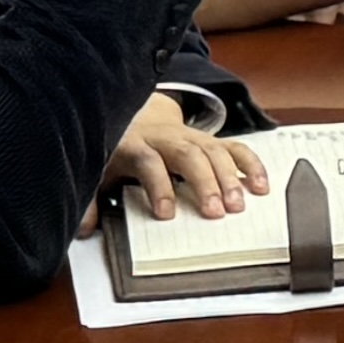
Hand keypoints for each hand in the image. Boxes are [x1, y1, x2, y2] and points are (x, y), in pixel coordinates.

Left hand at [104, 100, 266, 222]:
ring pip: (214, 151)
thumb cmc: (119, 150)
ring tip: (239, 205)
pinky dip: (250, 164)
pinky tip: (261, 185)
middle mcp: (166, 139)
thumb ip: (90, 200)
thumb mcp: (99, 170)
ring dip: (229, 178)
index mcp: (135, 145)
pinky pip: (234, 148)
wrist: (137, 115)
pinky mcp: (210, 140)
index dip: (159, 187)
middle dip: (204, 182)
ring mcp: (192, 137)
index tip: (166, 214)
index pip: (148, 162)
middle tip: (215, 211)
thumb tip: (82, 228)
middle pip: (187, 155)